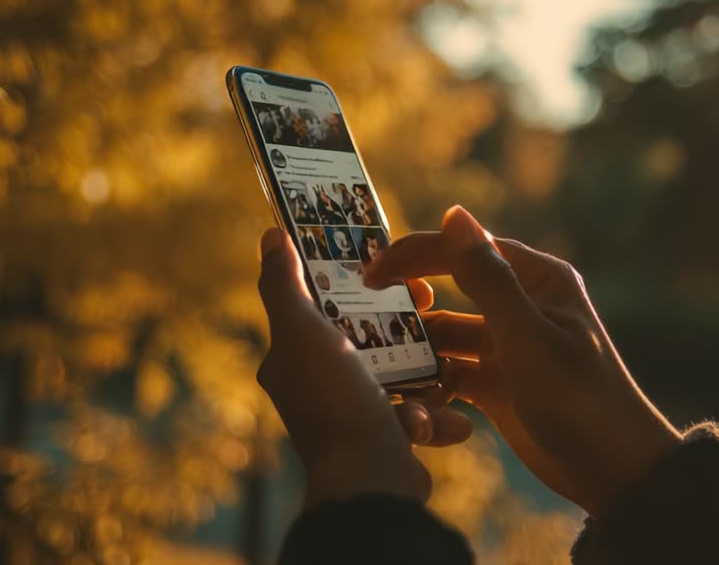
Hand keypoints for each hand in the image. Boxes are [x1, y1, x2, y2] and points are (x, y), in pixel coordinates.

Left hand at [255, 228, 469, 506]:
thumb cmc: (334, 402)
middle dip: (404, 325)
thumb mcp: (301, 331)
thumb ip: (283, 284)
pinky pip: (420, 417)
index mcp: (293, 360)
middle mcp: (319, 389)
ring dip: (428, 376)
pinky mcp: (387, 443)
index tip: (392, 266)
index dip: (354, 280)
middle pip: (368, 336)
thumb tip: (271, 235)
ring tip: (444, 377)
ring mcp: (355, 417)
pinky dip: (437, 419)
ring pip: (402, 375)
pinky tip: (447, 421)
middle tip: (432, 307)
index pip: (322, 305)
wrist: (370, 484)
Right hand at [364, 206, 682, 517]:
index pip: (465, 249)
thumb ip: (487, 278)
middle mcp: (521, 306)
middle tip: (362, 315)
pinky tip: (411, 398)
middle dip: (409, 302)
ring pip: (445, 335)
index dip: (414, 254)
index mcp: (537, 280)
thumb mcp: (527, 336)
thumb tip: (453, 213)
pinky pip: (451, 372)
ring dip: (417, 348)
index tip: (369, 272)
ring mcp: (508, 346)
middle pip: (449, 289)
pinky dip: (430, 382)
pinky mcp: (499, 384)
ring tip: (381, 364)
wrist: (615, 473)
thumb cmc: (580, 398)